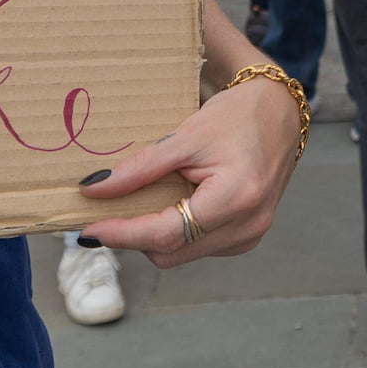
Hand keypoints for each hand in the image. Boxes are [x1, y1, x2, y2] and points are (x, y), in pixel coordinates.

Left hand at [71, 74, 299, 265]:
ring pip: (182, 254)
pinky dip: (176, 233)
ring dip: (154, 236)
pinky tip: (171, 205)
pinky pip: (198, 246)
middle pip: (170, 252)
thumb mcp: (185, 137)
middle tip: (103, 214)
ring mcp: (249, 236)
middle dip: (134, 236)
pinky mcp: (247, 236)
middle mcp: (246, 227)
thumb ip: (141, 168)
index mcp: (234, 199)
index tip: (87, 229)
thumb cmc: (236, 117)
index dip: (122, 234)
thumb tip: (94, 188)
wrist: (279, 113)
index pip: (166, 233)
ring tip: (139, 204)